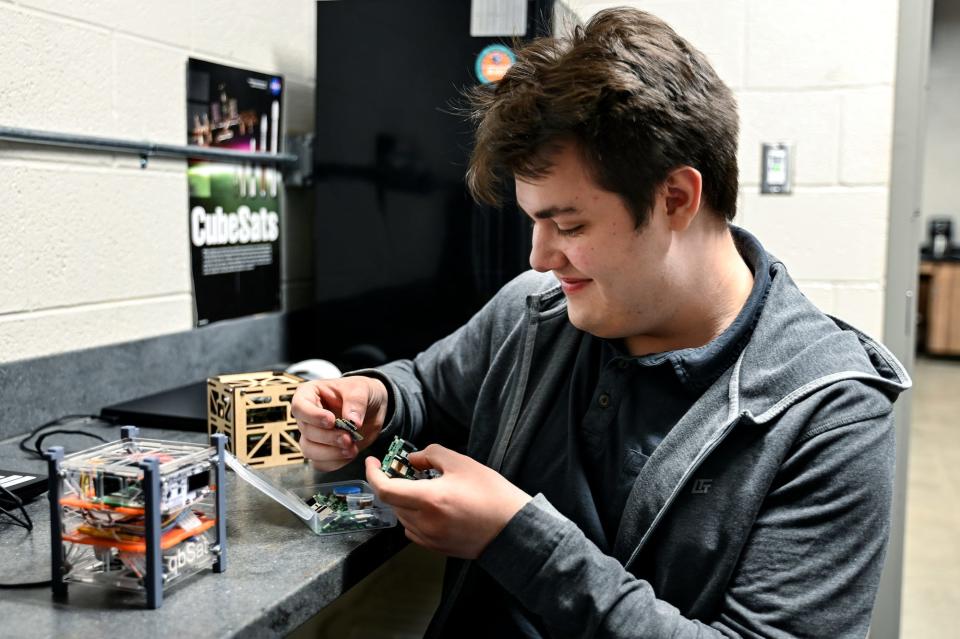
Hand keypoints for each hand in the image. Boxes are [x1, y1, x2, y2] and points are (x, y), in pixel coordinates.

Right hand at [291, 376, 388, 471]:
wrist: (373, 408)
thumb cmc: (361, 392)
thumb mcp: (361, 388)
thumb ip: (356, 401)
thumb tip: (352, 420)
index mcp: (310, 394)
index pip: (299, 406)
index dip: (313, 416)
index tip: (331, 420)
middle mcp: (308, 416)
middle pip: (307, 431)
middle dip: (329, 437)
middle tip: (348, 437)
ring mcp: (313, 435)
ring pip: (310, 450)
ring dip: (331, 453)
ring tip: (351, 448)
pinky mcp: (323, 450)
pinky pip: (321, 463)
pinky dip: (336, 462)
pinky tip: (350, 453)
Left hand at [365, 444, 531, 558]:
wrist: (513, 528)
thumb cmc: (491, 494)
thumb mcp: (462, 463)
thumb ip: (432, 455)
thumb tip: (413, 459)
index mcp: (428, 500)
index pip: (385, 489)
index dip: (373, 474)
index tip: (373, 462)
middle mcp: (424, 522)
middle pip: (392, 502)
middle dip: (392, 484)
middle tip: (403, 471)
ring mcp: (429, 539)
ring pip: (402, 517)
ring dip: (403, 501)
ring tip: (421, 488)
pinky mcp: (437, 548)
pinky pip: (413, 531)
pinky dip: (413, 517)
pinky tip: (428, 508)